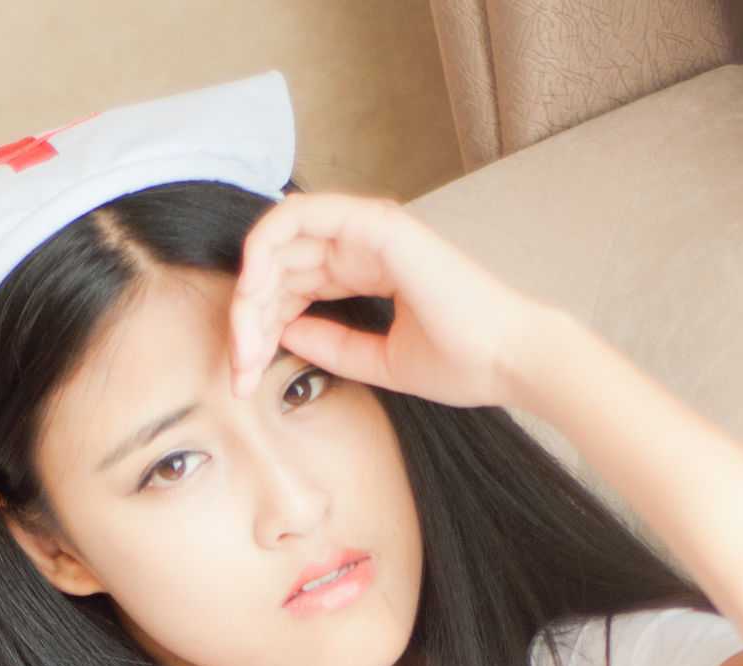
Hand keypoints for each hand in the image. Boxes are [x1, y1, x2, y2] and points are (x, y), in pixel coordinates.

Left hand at [230, 188, 545, 412]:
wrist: (506, 360)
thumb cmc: (461, 362)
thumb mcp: (377, 362)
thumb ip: (330, 343)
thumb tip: (281, 332)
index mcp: (369, 270)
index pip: (294, 284)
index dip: (259, 325)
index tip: (246, 373)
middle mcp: (366, 244)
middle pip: (280, 265)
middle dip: (246, 316)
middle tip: (236, 368)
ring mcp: (370, 229)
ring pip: (281, 240)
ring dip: (250, 291)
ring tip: (243, 341)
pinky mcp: (375, 224)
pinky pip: (301, 216)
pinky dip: (266, 247)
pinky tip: (252, 292)